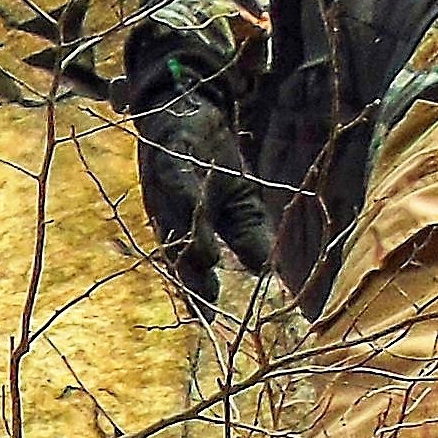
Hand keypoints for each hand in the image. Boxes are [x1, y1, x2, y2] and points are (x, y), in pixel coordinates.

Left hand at [130, 75, 247, 316]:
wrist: (192, 109)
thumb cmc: (212, 162)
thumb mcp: (240, 204)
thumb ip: (250, 238)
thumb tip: (268, 273)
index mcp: (190, 233)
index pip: (197, 273)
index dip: (204, 300)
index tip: (219, 328)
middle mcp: (174, 218)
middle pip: (181, 254)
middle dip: (192, 281)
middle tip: (208, 312)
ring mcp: (169, 189)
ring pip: (178, 221)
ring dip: (190, 240)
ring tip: (207, 262)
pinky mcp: (170, 158)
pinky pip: (175, 178)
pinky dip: (186, 194)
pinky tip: (198, 210)